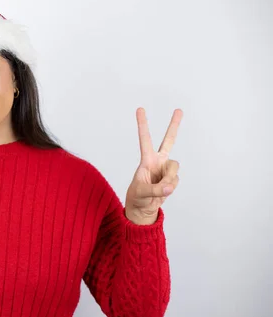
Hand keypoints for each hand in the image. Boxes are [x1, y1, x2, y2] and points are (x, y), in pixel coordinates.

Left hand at [124, 108, 182, 224]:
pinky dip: (170, 187)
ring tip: (159, 187)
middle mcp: (158, 161)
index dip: (143, 125)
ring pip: (175, 167)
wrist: (144, 208)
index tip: (140, 109)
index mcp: (146, 160)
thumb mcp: (142, 193)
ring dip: (169, 179)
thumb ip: (156, 190)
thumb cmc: (137, 197)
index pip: (145, 139)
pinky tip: (163, 190)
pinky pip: (176, 180)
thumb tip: (169, 186)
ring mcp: (166, 169)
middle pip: (169, 141)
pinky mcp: (172, 177)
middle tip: (179, 110)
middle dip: (174, 126)